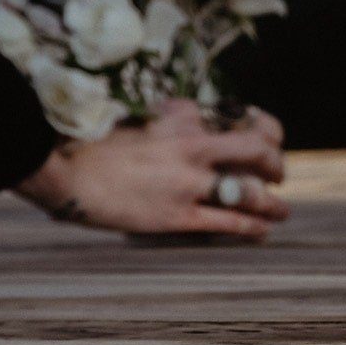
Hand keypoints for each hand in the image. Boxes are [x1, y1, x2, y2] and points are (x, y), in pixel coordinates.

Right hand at [16, 99, 288, 239]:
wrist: (63, 172)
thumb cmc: (94, 145)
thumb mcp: (140, 118)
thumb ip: (172, 118)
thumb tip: (190, 112)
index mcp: (186, 120)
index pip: (244, 118)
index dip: (266, 128)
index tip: (269, 136)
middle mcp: (195, 148)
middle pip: (259, 150)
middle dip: (276, 164)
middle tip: (278, 174)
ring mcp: (188, 183)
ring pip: (250, 192)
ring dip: (272, 203)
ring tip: (282, 212)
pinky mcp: (176, 215)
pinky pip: (228, 222)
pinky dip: (252, 228)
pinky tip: (263, 232)